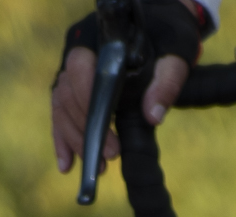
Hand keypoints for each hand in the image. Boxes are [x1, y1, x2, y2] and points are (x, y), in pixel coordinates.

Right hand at [50, 47, 192, 169]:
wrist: (161, 29)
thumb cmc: (167, 38)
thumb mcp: (175, 56)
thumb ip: (167, 82)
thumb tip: (154, 116)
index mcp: (96, 38)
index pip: (80, 69)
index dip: (88, 102)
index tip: (107, 128)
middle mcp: (77, 52)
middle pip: (68, 94)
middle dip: (87, 129)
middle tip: (111, 155)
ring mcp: (72, 71)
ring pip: (61, 107)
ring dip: (75, 140)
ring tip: (97, 167)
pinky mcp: (73, 88)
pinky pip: (60, 114)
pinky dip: (62, 140)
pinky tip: (68, 166)